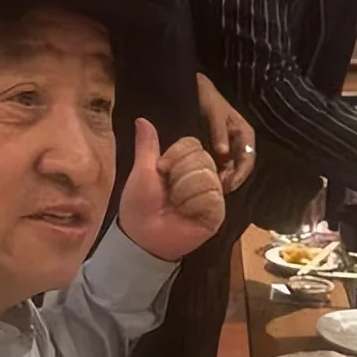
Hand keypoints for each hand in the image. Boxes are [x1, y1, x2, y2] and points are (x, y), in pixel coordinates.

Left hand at [118, 119, 224, 261]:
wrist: (143, 237)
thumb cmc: (139, 205)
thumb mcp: (141, 171)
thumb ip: (147, 146)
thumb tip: (140, 119)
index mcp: (182, 163)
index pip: (192, 143)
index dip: (175, 156)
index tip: (161, 171)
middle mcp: (200, 175)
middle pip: (202, 157)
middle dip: (179, 175)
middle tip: (168, 193)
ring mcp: (211, 193)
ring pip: (207, 176)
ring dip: (185, 191)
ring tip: (176, 205)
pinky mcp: (217, 211)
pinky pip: (212, 195)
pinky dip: (194, 203)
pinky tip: (187, 214)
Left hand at [196, 74, 254, 192]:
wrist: (193, 90)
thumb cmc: (207, 98)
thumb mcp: (213, 112)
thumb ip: (218, 130)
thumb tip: (224, 152)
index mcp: (244, 133)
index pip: (248, 158)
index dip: (240, 173)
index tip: (229, 185)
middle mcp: (239, 142)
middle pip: (240, 167)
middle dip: (231, 180)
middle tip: (218, 192)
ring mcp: (228, 147)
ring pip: (229, 169)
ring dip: (222, 179)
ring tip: (210, 190)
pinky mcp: (216, 150)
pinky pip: (218, 165)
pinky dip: (213, 173)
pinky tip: (204, 180)